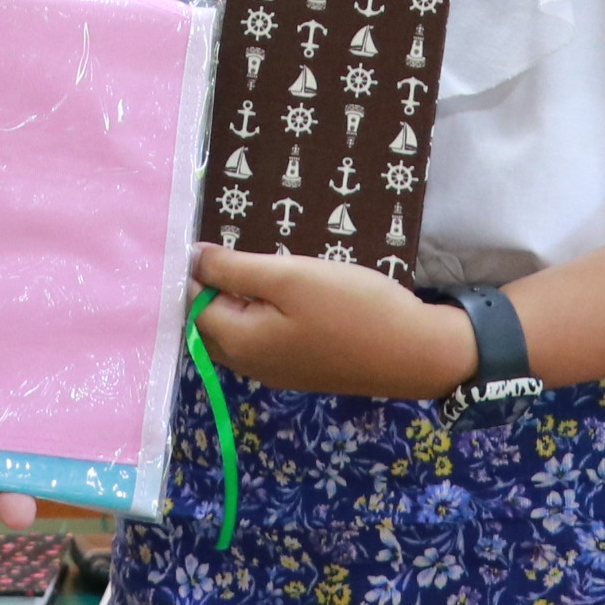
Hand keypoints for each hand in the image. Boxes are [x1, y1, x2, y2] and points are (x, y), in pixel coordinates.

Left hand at [190, 246, 480, 399]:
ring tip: (263, 260)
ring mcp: (275, 370)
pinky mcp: (300, 367)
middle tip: (238, 244)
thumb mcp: (289, 276)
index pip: (191, 305)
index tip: (211, 235)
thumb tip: (189, 258)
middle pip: (210, 320)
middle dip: (215, 283)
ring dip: (241, 296)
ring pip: (238, 327)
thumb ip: (233, 269)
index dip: (195, 270)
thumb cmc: (351, 308)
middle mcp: (248, 365)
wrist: (415, 352)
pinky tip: (285, 287)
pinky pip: (265, 336)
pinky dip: (264, 311)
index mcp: (238, 344)